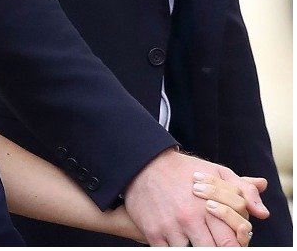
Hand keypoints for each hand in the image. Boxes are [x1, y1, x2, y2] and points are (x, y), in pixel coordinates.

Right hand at [124, 149, 267, 245]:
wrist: (143, 163)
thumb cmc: (185, 171)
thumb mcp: (217, 173)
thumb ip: (243, 190)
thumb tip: (262, 213)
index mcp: (210, 206)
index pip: (232, 243)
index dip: (235, 246)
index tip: (230, 243)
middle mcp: (190, 218)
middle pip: (213, 250)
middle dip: (216, 248)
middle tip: (212, 240)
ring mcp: (170, 226)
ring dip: (194, 247)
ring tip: (194, 239)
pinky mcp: (152, 231)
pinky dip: (175, 248)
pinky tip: (178, 241)